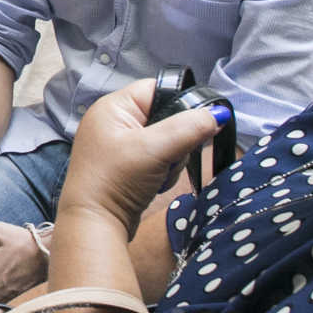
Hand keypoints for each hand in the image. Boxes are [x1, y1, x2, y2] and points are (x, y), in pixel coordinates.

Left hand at [58, 80, 219, 238]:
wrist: (95, 224)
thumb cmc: (116, 180)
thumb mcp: (156, 149)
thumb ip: (189, 128)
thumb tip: (218, 114)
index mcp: (113, 107)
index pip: (156, 89)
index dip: (179, 103)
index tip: (196, 123)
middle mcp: (113, 121)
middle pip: (165, 117)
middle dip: (176, 140)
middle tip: (169, 156)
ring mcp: (118, 145)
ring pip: (166, 141)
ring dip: (171, 160)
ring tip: (158, 174)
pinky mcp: (126, 166)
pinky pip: (157, 159)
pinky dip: (162, 171)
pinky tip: (154, 183)